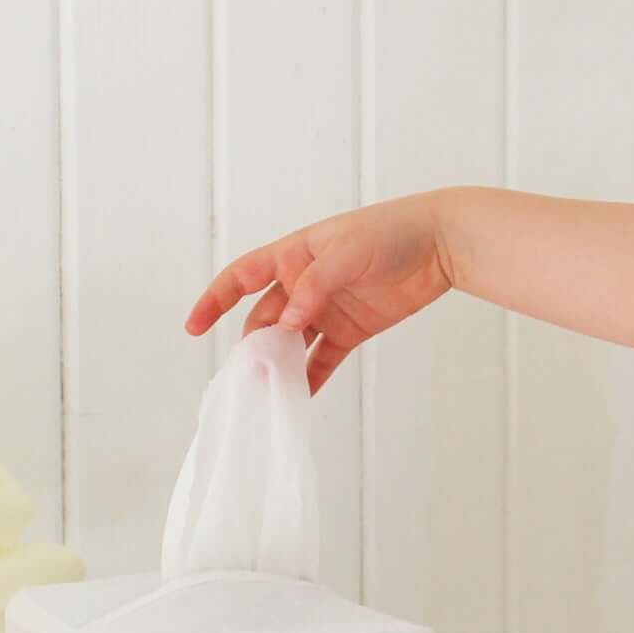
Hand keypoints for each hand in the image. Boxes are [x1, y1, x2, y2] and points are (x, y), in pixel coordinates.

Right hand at [183, 193, 456, 394]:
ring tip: (267, 393)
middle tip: (246, 376)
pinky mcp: (351, 329)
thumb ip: (314, 286)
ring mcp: (326, 308)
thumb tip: (286, 323)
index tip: (192, 327)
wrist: (441, 243)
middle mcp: (302, 283)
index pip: (241, 277)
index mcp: (292, 255)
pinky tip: (299, 398)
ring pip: (290, 343)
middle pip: (264, 318)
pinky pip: (322, 358)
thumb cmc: (390, 233)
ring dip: (277, 365)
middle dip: (252, 345)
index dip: (214, 300)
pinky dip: (309, 377)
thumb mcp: (346, 252)